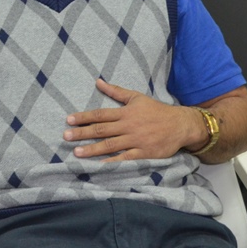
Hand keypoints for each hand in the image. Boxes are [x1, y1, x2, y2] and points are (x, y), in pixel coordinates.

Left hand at [63, 79, 202, 160]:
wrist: (181, 125)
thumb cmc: (157, 110)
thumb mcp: (136, 97)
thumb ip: (116, 92)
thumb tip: (98, 81)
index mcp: (126, 112)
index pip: (100, 114)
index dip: (84, 117)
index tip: (69, 120)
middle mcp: (128, 126)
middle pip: (101, 130)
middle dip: (82, 133)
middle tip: (65, 137)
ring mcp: (135, 141)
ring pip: (110, 145)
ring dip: (92, 149)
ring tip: (76, 152)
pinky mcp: (143, 153)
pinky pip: (125, 159)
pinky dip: (112, 162)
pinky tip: (99, 166)